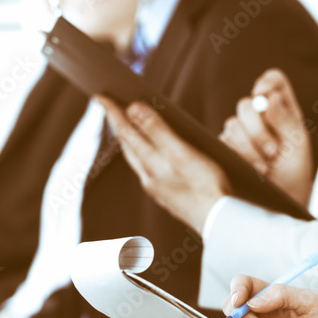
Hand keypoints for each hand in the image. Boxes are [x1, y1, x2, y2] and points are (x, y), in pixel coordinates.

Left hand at [98, 95, 230, 230]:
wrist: (219, 223)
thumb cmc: (205, 186)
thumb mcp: (181, 152)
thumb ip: (157, 130)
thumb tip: (132, 108)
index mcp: (150, 163)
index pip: (125, 131)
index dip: (112, 111)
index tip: (98, 95)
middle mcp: (148, 176)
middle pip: (127, 145)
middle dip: (117, 123)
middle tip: (109, 106)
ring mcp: (157, 187)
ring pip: (136, 158)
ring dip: (129, 139)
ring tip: (125, 125)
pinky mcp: (168, 195)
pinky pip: (148, 168)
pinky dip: (143, 153)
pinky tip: (151, 154)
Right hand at [219, 69, 313, 206]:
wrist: (280, 201)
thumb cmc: (294, 173)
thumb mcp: (297, 145)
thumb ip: (285, 119)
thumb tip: (270, 96)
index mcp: (282, 110)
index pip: (272, 82)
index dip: (266, 83)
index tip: (262, 94)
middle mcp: (260, 118)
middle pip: (247, 105)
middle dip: (258, 128)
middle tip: (273, 151)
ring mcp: (241, 132)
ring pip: (233, 124)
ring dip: (249, 147)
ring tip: (265, 167)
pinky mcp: (226, 148)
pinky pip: (224, 142)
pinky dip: (239, 156)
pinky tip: (252, 170)